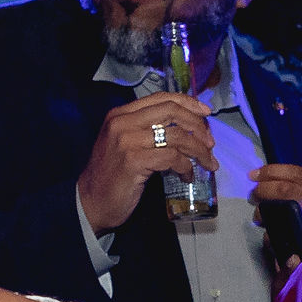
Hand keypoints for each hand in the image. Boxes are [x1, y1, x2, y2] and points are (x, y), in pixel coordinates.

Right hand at [77, 92, 219, 233]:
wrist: (91, 203)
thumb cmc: (112, 176)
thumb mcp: (125, 144)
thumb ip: (147, 131)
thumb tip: (186, 128)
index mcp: (120, 114)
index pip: (161, 98)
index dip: (188, 103)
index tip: (206, 113)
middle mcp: (122, 122)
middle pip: (172, 112)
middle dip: (197, 126)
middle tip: (210, 142)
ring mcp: (126, 141)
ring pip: (176, 136)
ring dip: (198, 150)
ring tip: (206, 163)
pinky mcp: (133, 161)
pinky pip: (171, 157)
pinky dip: (185, 166)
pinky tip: (187, 175)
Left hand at [248, 161, 301, 232]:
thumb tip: (267, 181)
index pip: (296, 173)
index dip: (271, 172)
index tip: (253, 174)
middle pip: (285, 190)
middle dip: (263, 190)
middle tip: (253, 196)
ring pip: (282, 212)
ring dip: (263, 213)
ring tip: (258, 217)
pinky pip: (282, 238)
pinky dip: (270, 236)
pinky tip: (268, 236)